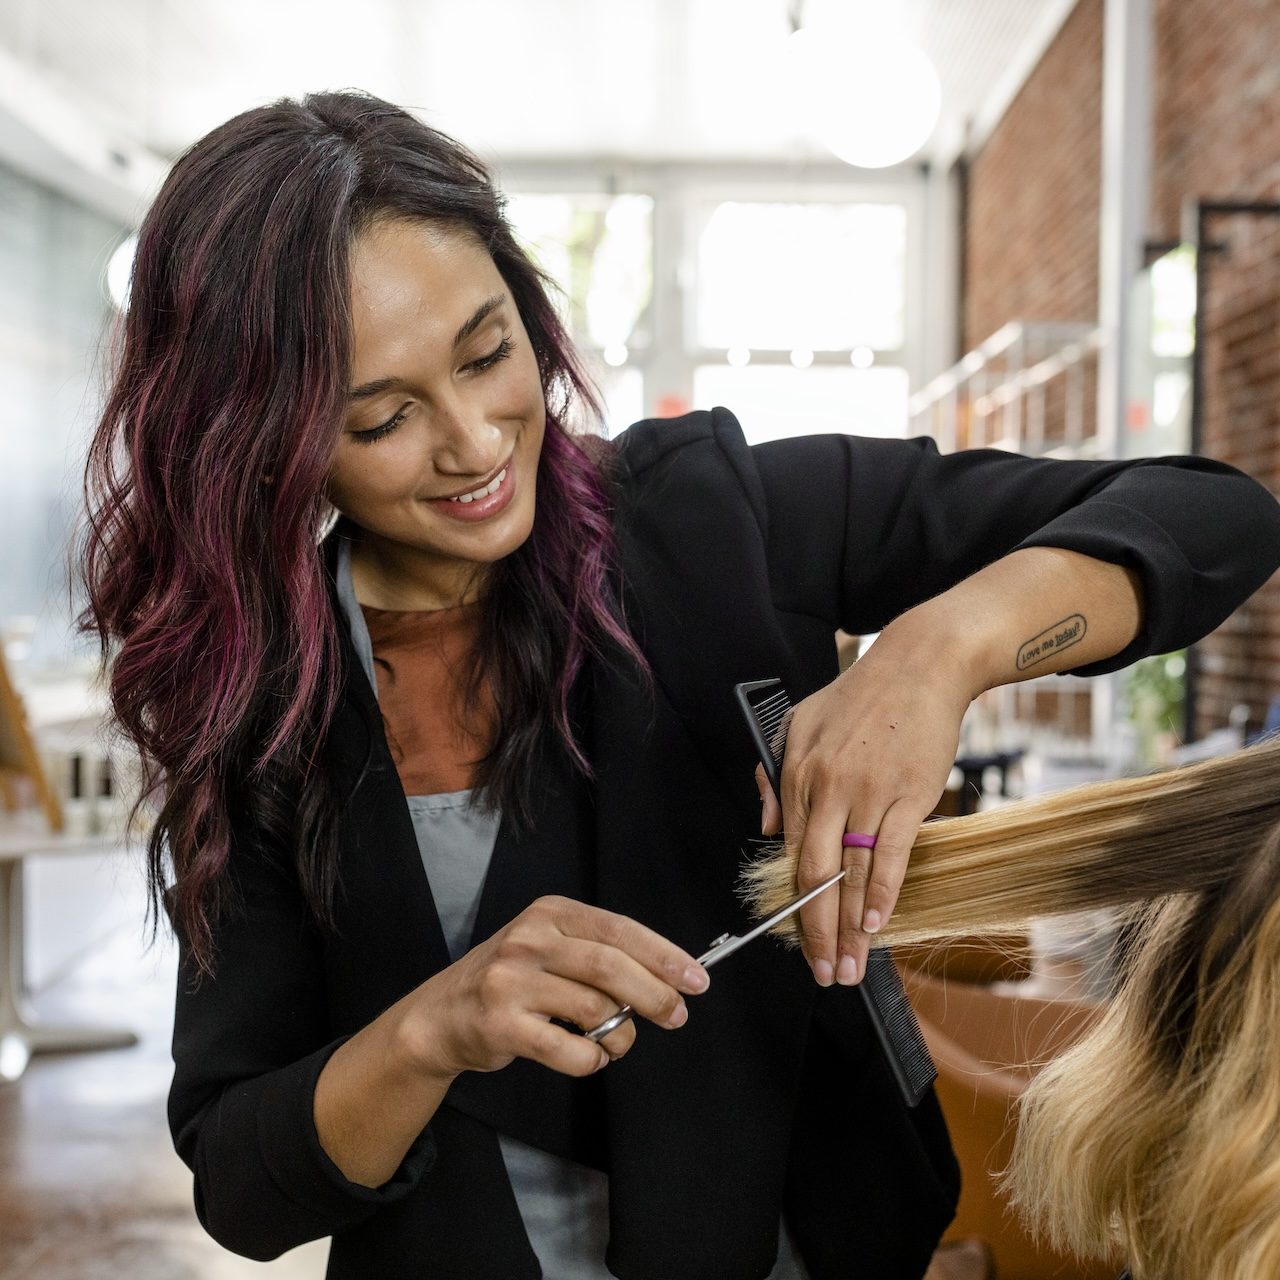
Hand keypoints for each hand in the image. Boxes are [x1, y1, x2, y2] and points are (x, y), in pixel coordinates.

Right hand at [403, 896, 709, 1077]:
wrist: (442, 1015)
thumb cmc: (512, 980)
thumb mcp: (551, 947)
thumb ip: (599, 954)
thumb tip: (668, 978)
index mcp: (550, 913)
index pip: (619, 930)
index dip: (663, 955)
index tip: (696, 979)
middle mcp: (529, 940)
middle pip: (610, 967)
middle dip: (654, 995)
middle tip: (676, 1015)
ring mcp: (511, 981)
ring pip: (594, 1009)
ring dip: (620, 1035)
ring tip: (617, 1042)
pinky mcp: (501, 1024)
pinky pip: (569, 1049)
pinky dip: (591, 1059)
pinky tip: (589, 1055)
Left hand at [757, 628, 973, 985]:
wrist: (920, 666)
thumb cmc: (862, 696)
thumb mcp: (800, 722)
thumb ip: (777, 775)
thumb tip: (768, 827)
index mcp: (798, 773)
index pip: (791, 852)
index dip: (794, 903)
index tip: (796, 939)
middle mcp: (828, 787)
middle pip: (817, 874)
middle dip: (816, 931)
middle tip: (820, 972)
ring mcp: (869, 793)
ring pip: (855, 873)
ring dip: (852, 926)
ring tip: (851, 965)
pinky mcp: (909, 796)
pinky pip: (893, 855)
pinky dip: (885, 894)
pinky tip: (878, 924)